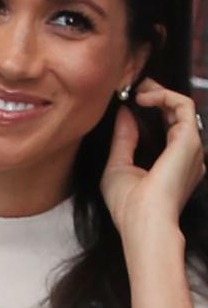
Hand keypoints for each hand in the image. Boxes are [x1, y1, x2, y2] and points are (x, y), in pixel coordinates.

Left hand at [100, 78, 204, 250]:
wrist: (143, 221)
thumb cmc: (128, 204)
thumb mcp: (118, 166)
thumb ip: (123, 139)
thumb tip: (125, 112)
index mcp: (172, 164)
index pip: (166, 128)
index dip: (150, 110)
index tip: (127, 101)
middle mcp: (186, 155)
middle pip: (175, 115)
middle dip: (155, 95)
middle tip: (133, 87)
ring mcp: (190, 147)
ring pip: (181, 106)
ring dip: (158, 91)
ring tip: (136, 89)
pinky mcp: (189, 140)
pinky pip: (183, 105)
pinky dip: (163, 94)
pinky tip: (143, 97)